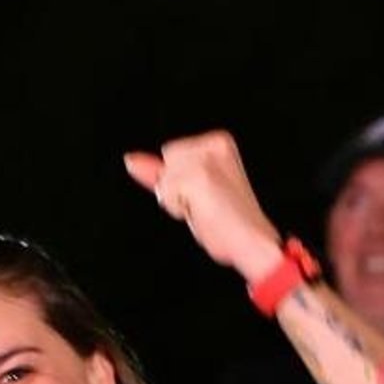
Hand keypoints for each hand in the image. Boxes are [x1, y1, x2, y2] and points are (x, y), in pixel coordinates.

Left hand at [124, 131, 280, 281]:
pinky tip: (200, 212)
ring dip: (176, 200)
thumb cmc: (229, 223)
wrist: (252, 241)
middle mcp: (212, 144)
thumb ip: (161, 173)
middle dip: (176, 188)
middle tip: (204, 204)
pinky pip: (166, 191)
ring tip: (203, 209)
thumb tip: (131, 160)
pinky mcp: (198, 175)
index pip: (172, 154)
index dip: (179, 182)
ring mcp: (205, 159)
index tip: (205, 195)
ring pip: (165, 176)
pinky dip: (177, 208)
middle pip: (166, 160)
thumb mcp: (191, 192)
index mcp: (218, 142)